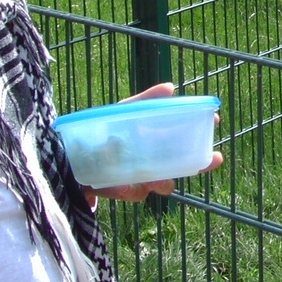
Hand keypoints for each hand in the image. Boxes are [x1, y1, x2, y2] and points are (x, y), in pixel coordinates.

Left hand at [84, 83, 222, 208]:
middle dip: (198, 163)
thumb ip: (144, 101)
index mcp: (153, 138)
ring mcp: (139, 177)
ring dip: (162, 182)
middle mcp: (151, 158)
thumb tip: (171, 87)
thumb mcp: (120, 113)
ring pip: (161, 183)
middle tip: (212, 159)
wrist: (66, 155)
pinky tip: (120, 185)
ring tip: (159, 183)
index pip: (183, 136)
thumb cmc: (96, 131)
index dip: (200, 130)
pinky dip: (129, 189)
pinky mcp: (124, 191)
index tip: (214, 121)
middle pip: (181, 164)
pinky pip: (135, 194)